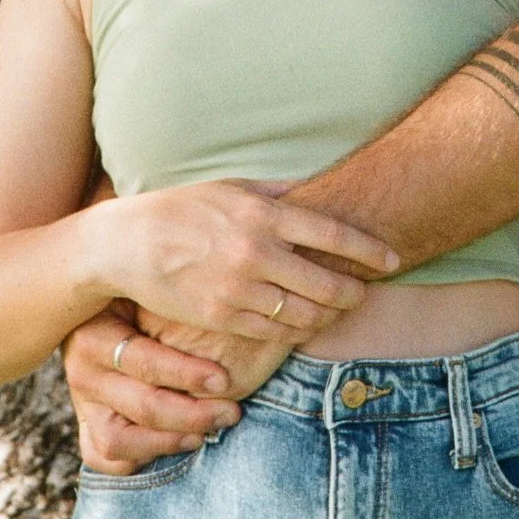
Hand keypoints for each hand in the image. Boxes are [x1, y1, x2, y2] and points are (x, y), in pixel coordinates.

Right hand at [62, 301, 242, 475]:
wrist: (108, 311)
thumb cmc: (144, 298)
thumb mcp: (152, 293)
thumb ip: (177, 301)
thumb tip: (223, 305)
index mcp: (95, 334)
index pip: (143, 362)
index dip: (187, 374)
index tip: (226, 380)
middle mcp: (83, 372)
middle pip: (140, 406)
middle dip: (192, 414)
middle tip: (231, 412)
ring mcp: (83, 404)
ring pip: (117, 441)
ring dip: (167, 442)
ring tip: (204, 434)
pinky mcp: (88, 426)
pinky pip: (102, 457)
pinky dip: (137, 459)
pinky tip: (176, 444)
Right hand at [87, 178, 399, 345]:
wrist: (126, 244)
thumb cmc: (182, 208)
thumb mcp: (230, 186)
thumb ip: (277, 191)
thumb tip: (316, 188)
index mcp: (262, 214)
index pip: (332, 234)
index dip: (369, 250)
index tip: (392, 259)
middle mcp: (255, 252)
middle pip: (327, 282)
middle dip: (354, 291)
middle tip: (364, 292)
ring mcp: (239, 289)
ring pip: (306, 313)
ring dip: (329, 314)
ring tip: (338, 309)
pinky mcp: (222, 317)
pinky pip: (275, 332)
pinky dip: (297, 330)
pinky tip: (304, 323)